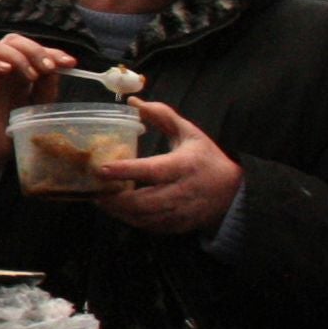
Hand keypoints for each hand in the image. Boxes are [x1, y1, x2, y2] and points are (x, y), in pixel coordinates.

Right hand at [0, 32, 75, 182]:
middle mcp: (1, 68)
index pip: (31, 47)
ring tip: (32, 75)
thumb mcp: (40, 103)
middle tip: (49, 68)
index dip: (52, 51)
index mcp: (18, 68)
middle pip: (12, 40)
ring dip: (17, 56)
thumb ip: (48, 83)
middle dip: (34, 50)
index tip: (70, 63)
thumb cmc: (16, 125)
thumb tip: (59, 64)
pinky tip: (5, 71)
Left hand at [98, 99, 243, 235]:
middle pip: (142, 201)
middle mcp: (180, 191)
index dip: (124, 170)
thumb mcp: (188, 133)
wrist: (233, 192)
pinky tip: (118, 210)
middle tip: (93, 191)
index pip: (151, 170)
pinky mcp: (177, 226)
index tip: (101, 169)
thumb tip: (133, 101)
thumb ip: (162, 116)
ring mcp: (179, 212)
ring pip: (142, 218)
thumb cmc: (206, 158)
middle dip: (114, 199)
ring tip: (100, 200)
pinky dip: (130, 220)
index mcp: (182, 166)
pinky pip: (148, 227)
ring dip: (118, 211)